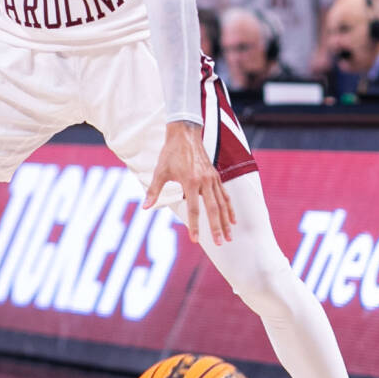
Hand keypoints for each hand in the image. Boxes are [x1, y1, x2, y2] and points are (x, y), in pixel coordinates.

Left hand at [143, 122, 234, 244]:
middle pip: (213, 209)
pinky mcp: (216, 176)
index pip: (194, 209)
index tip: (196, 240)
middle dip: (216, 227)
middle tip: (219, 243)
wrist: (185, 134)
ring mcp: (212, 179)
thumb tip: (145, 207)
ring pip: (222, 204)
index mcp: (190, 181)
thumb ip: (154, 191)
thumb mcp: (160, 171)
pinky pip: (225, 195)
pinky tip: (233, 220)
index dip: (195, 225)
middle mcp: (204, 181)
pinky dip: (229, 208)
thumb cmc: (171, 153)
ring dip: (226, 221)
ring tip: (229, 237)